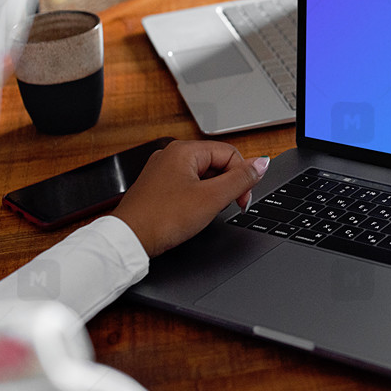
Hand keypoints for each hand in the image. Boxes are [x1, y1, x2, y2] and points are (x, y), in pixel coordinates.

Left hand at [112, 140, 268, 257]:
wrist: (128, 241)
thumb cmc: (162, 219)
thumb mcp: (212, 198)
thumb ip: (241, 179)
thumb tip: (262, 163)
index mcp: (184, 150)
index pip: (230, 154)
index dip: (242, 177)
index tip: (242, 200)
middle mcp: (171, 155)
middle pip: (217, 163)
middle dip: (227, 185)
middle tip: (227, 206)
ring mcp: (163, 170)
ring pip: (203, 175)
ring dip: (213, 192)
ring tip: (205, 211)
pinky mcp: (158, 186)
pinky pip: (189, 185)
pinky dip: (197, 197)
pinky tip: (192, 213)